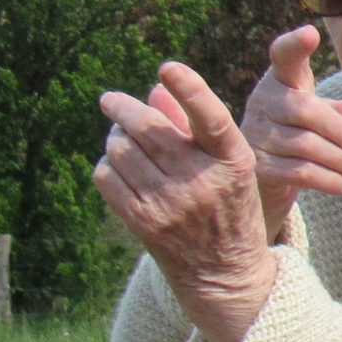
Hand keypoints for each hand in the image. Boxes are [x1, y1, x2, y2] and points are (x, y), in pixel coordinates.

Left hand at [92, 61, 279, 341]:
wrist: (226, 273)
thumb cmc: (229, 208)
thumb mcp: (229, 167)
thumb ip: (193, 126)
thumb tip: (153, 90)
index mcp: (234, 163)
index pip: (211, 118)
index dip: (190, 89)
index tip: (167, 68)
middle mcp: (204, 182)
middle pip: (149, 127)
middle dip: (122, 108)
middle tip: (110, 100)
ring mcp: (171, 204)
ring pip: (121, 149)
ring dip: (116, 137)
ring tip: (122, 139)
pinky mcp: (143, 222)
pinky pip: (107, 176)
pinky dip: (108, 165)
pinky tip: (120, 168)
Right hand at [243, 24, 341, 238]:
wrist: (268, 171)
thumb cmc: (303, 131)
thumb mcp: (324, 115)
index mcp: (281, 80)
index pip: (284, 56)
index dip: (295, 45)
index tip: (311, 33)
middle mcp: (263, 101)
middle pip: (307, 110)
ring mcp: (256, 133)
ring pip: (307, 146)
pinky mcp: (257, 165)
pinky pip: (300, 172)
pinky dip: (331, 181)